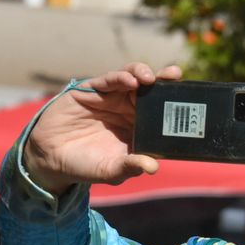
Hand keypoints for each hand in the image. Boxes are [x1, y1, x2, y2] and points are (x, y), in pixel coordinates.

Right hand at [21, 62, 182, 195]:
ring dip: (143, 74)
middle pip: (151, 89)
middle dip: (164, 81)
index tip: (191, 97)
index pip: (162, 110)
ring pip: (131, 79)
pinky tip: (131, 81)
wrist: (52, 159)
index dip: (175, 101)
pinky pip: (108, 80)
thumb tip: (153, 167)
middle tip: (175, 75)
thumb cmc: (88, 165)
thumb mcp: (111, 170)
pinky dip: (120, 78)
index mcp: (140, 127)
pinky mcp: (90, 91)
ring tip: (151, 78)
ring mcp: (110, 98)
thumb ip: (130, 166)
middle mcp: (128, 109)